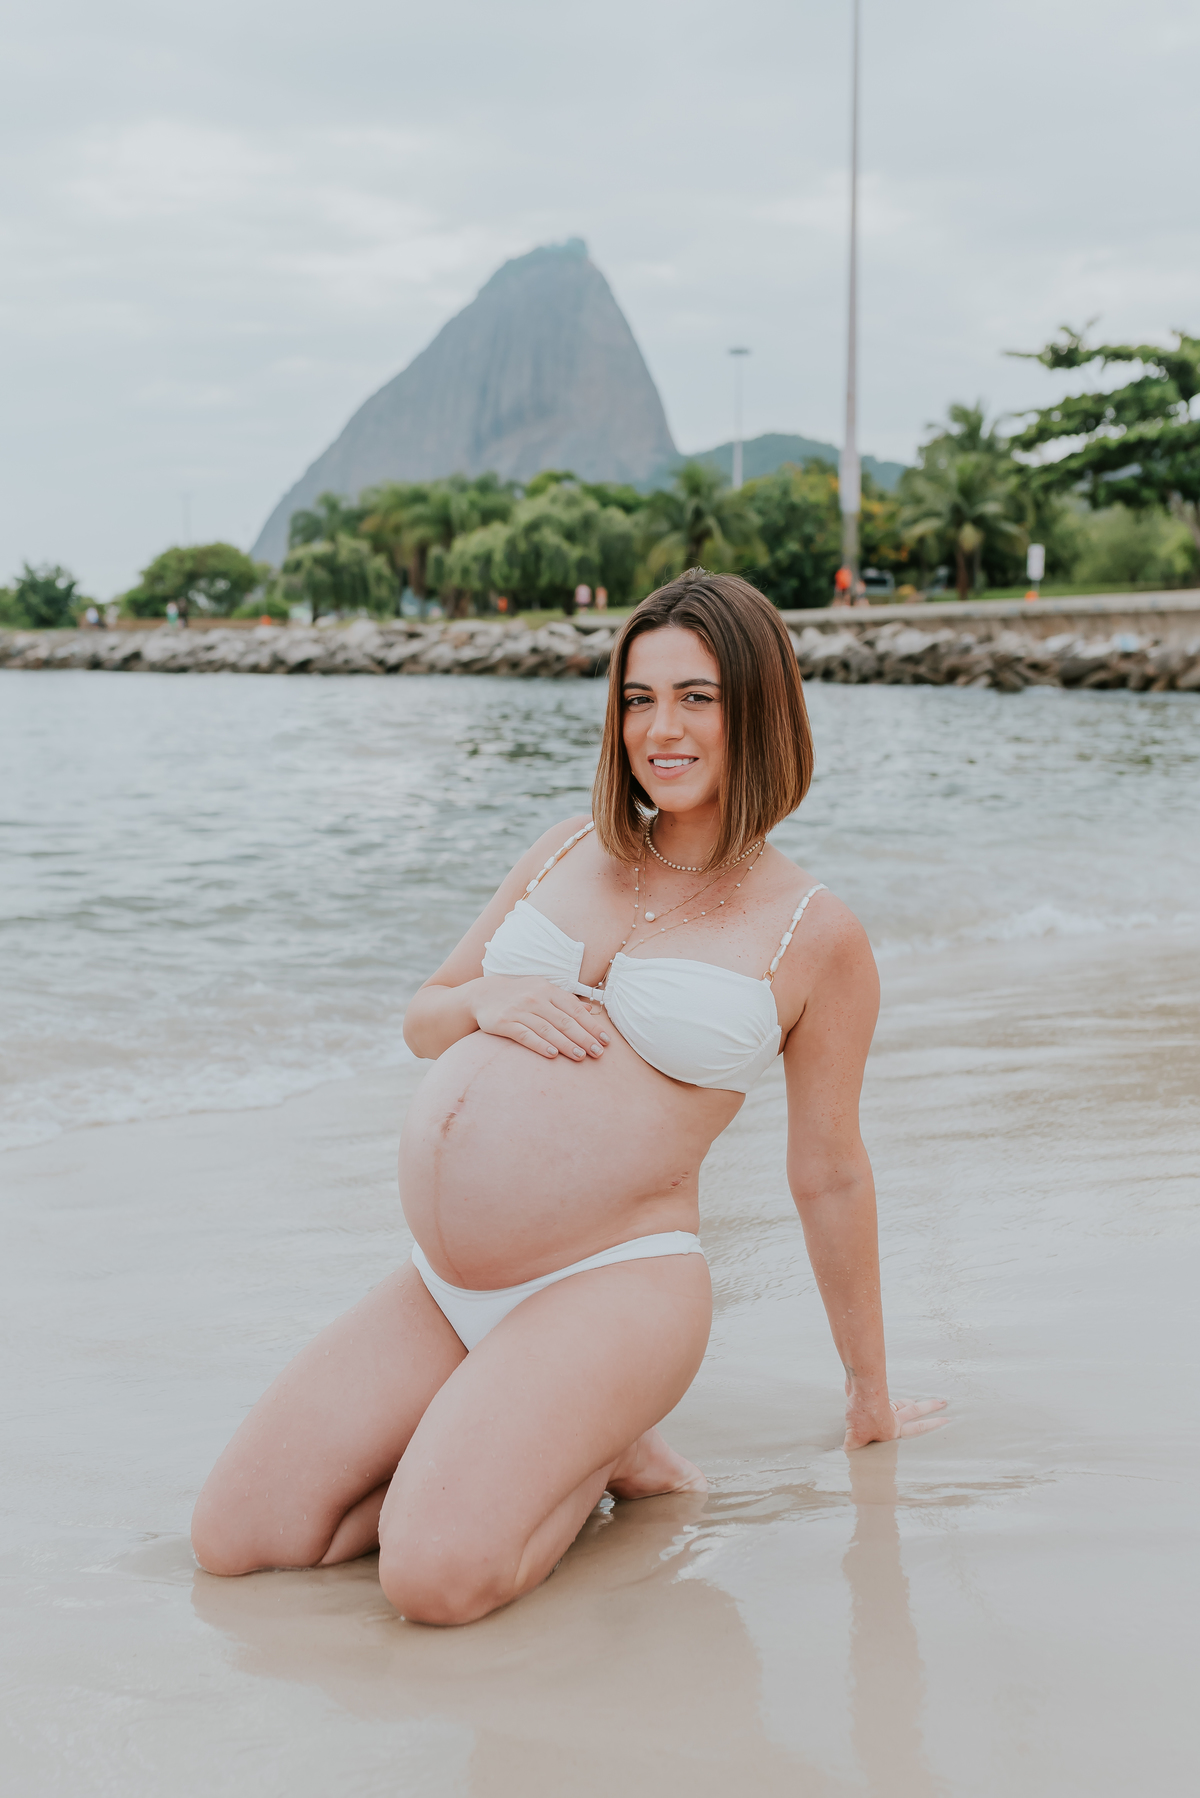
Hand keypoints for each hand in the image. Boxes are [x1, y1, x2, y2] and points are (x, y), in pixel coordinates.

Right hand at [471, 976, 610, 1061]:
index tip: (606, 1040)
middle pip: (564, 1020)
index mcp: (548, 989)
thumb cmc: (519, 994)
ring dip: (565, 1044)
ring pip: (547, 1029)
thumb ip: (565, 1000)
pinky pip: (525, 1035)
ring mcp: (519, 1010)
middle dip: (583, 1037)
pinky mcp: (504, 1022)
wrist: (483, 995)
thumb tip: (591, 1009)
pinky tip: (553, 1054)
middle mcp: (535, 998)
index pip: (574, 1009)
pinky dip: (540, 1044)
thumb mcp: (542, 990)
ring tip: (580, 1056)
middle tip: (598, 1053)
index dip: (592, 1025)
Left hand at [843, 1391, 947, 1451]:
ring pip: (904, 1404)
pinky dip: (892, 1400)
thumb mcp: (855, 1438)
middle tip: (944, 1403)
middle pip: (916, 1412)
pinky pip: (887, 1399)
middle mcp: (893, 1417)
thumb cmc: (862, 1413)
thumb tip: (843, 1457)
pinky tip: (889, 1400)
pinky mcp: (875, 1396)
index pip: (916, 1430)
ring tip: (921, 1402)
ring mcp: (886, 1405)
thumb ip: (851, 1450)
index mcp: (894, 1430)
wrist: (861, 1386)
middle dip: (931, 1409)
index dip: (932, 1425)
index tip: (946, 1420)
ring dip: (913, 1403)